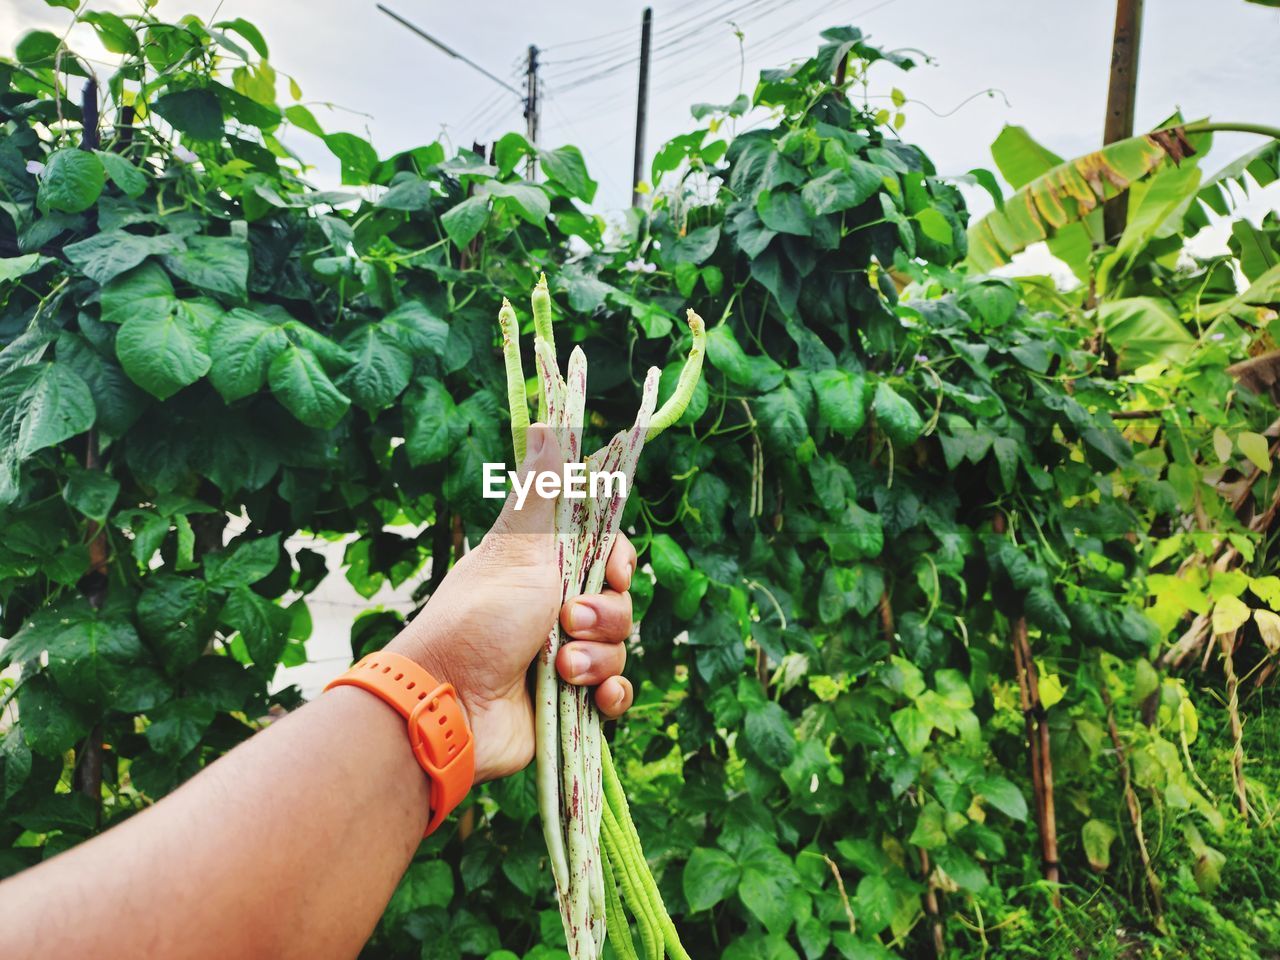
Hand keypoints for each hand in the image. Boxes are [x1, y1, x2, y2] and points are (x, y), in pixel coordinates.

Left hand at [385, 423, 636, 783]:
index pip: (607, 557)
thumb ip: (541, 491)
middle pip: (619, 604)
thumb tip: (546, 424)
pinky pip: (615, 696)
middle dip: (603, 617)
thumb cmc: (478, 619)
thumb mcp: (517, 548)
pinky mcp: (570, 707)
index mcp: (544, 571)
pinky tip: (594, 699)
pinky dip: (611, 697)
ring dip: (597, 659)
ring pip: (619, 651)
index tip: (613, 571)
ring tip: (560, 669)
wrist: (449, 704)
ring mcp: (564, 660)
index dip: (617, 563)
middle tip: (566, 622)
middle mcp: (555, 613)